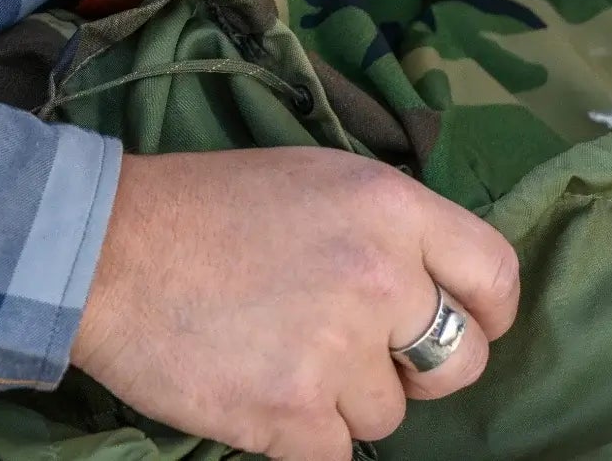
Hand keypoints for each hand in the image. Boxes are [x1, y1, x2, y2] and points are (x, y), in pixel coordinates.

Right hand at [73, 147, 519, 460]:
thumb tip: (433, 284)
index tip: (474, 326)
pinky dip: (307, 443)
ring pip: (388, 416)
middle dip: (424, 370)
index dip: (490, 313)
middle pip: (459, 360)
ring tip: (290, 358)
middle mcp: (381, 278)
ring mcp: (337, 351)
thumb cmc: (217, 204)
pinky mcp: (290, 415)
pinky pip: (336, 460)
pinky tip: (272, 403)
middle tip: (375, 358)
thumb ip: (391, 230)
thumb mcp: (326, 180)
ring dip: (348, 403)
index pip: (495, 274)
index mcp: (394, 210)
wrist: (116, 248)